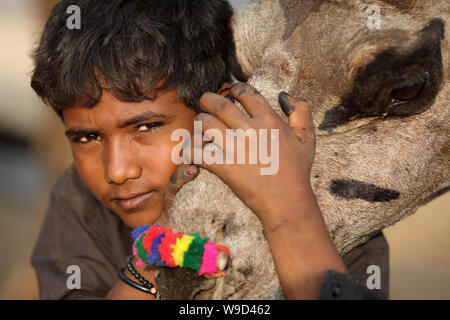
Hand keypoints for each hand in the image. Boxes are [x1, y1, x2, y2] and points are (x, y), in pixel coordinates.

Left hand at [183, 82, 315, 225]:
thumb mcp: (307, 138)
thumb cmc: (297, 171)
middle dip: (208, 99)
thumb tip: (284, 96)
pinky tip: (190, 151)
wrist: (287, 201)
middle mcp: (251, 129)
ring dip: (198, 123)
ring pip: (204, 123)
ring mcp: (235, 147)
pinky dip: (189, 150)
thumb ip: (301, 112)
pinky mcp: (224, 166)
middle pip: (219, 104)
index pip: (246, 92)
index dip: (235, 88)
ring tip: (199, 127)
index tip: (231, 91)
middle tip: (205, 102)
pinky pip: (197, 151)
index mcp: (269, 120)